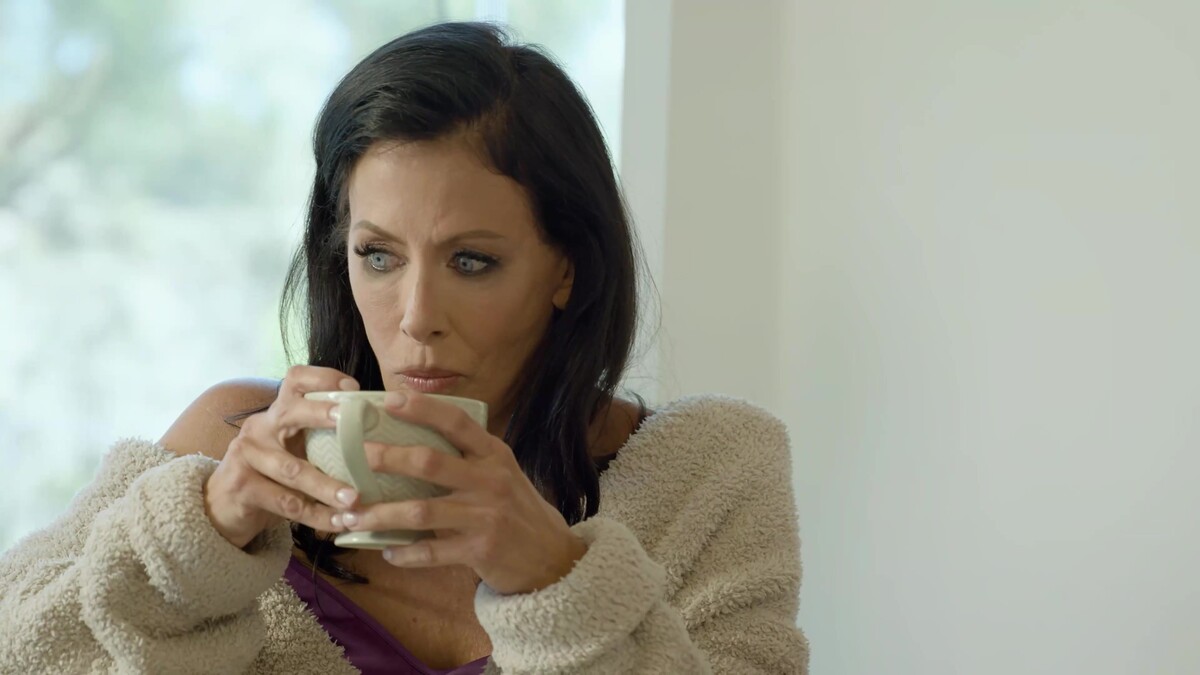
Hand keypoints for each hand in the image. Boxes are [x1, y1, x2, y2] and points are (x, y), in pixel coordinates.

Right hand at [204, 366, 361, 548]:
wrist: (224, 507)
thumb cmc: (273, 474)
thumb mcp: (294, 449)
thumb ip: (323, 440)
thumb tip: (378, 437)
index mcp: (278, 412)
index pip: (296, 380)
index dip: (324, 378)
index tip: (353, 389)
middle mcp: (260, 426)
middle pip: (291, 411)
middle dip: (322, 414)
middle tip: (351, 422)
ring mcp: (247, 455)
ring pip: (292, 470)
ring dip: (326, 486)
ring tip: (354, 499)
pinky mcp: (241, 486)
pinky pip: (286, 503)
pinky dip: (316, 515)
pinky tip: (338, 523)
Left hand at [336, 391, 587, 594]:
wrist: (551, 555)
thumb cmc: (515, 508)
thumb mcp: (501, 473)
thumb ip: (467, 457)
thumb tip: (409, 441)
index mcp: (494, 454)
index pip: (456, 422)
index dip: (422, 409)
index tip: (387, 400)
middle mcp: (490, 480)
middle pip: (430, 463)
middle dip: (388, 458)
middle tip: (356, 456)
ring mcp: (484, 516)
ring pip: (421, 511)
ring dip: (381, 514)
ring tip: (351, 517)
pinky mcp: (479, 550)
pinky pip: (431, 552)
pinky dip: (405, 553)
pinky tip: (387, 551)